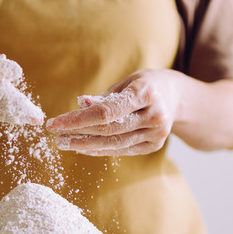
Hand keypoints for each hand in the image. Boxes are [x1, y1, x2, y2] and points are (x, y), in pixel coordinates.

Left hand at [45, 69, 175, 155]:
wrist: (177, 97)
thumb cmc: (145, 85)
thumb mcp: (126, 82)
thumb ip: (104, 97)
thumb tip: (80, 105)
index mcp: (146, 92)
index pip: (106, 111)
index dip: (77, 119)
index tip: (55, 123)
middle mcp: (154, 115)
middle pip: (108, 130)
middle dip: (78, 134)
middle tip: (56, 136)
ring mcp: (157, 133)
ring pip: (114, 143)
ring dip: (85, 145)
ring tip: (65, 143)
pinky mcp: (154, 146)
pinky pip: (122, 150)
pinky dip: (100, 150)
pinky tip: (83, 147)